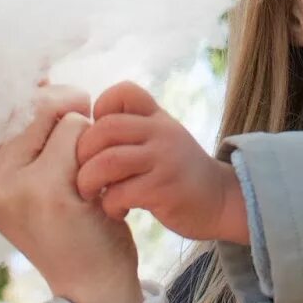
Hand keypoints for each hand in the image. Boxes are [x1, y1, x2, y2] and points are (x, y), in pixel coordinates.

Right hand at [0, 86, 142, 302]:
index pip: (3, 97)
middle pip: (36, 101)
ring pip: (59, 112)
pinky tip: (90, 189)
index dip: (38, 100)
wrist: (90, 281)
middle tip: (69, 167)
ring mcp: (10, 184)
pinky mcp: (45, 190)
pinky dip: (94, 151)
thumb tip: (40, 69)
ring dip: (83, 138)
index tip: (52, 130)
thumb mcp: (31, 171)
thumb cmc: (64, 219)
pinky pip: (79, 130)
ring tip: (77, 179)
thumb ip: (27, 121)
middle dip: (65, 119)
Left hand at [76, 81, 248, 244]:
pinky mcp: (163, 189)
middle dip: (82, 153)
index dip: (100, 109)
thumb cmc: (179, 173)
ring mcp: (164, 159)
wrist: (221, 202)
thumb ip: (133, 130)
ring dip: (89, 181)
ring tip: (91, 193)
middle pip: (105, 128)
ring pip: (108, 161)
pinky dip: (109, 204)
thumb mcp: (162, 139)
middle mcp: (162, 132)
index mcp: (158, 117)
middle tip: (83, 173)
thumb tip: (81, 135)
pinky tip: (117, 210)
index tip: (99, 137)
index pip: (123, 92)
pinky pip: (120, 193)